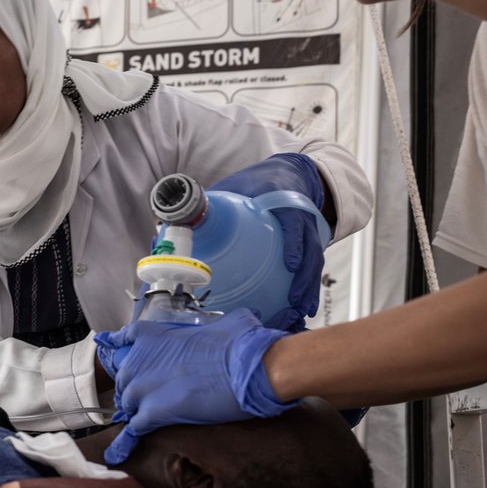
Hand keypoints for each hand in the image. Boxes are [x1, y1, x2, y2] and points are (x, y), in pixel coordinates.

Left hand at [94, 308, 291, 464]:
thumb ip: (217, 326)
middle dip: (135, 387)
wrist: (248, 367)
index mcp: (152, 334)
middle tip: (152, 397)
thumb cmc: (241, 343)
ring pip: (128, 402)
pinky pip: (134, 427)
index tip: (128, 361)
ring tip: (150, 417)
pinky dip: (131, 436)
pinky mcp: (153, 412)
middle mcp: (140, 359)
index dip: (127, 354)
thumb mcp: (226, 323)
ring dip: (136, 410)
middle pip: (125, 378)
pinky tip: (128, 445)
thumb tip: (236, 325)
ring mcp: (143, 387)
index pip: (122, 340)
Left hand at [210, 153, 326, 331]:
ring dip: (308, 288)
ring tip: (301, 312)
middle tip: (294, 302)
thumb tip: (173, 230)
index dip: (294, 242)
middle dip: (304, 277)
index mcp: (283, 201)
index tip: (289, 264)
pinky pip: (312, 267)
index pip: (293, 221)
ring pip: (314, 262)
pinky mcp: (310, 244)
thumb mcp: (234, 188)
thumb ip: (208, 206)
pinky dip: (309, 288)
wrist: (290, 175)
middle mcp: (302, 218)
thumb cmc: (256, 184)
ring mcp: (309, 232)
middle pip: (310, 249)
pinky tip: (305, 309)